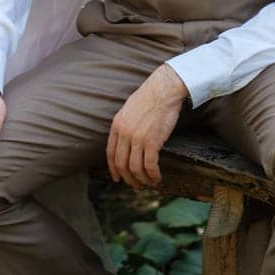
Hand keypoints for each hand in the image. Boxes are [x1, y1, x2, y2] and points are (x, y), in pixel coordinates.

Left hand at [107, 65, 189, 188]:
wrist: (164, 89)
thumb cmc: (150, 97)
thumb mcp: (129, 110)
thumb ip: (125, 126)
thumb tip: (127, 142)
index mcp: (117, 125)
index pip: (110, 153)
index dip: (114, 169)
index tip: (118, 178)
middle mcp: (124, 134)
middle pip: (122, 164)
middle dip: (129, 178)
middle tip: (136, 185)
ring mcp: (137, 138)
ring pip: (135, 168)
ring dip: (142, 180)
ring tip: (150, 183)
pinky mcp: (152, 142)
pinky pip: (150, 166)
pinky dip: (153, 175)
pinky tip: (157, 178)